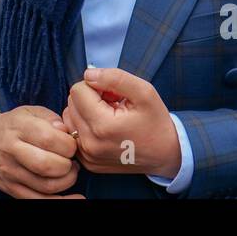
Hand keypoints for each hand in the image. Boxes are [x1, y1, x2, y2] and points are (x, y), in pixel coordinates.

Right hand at [0, 106, 82, 198]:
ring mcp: (11, 173)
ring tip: (69, 171)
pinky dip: (62, 201)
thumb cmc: (11, 125)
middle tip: (71, 159)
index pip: (48, 138)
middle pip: (48, 165)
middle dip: (68, 164)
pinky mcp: (12, 189)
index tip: (71, 143)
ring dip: (67, 180)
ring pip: (47, 185)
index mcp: (19, 127)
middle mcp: (12, 151)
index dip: (68, 144)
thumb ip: (50, 118)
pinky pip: (40, 201)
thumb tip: (67, 132)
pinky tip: (77, 199)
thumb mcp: (29, 112)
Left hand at [61, 67, 180, 177]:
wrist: (166, 155)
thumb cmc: (156, 122)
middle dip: (90, 97)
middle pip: (72, 102)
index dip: (96, 85)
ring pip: (70, 117)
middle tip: (113, 104)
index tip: (114, 94)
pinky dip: (85, 126)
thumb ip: (115, 77)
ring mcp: (87, 155)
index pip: (78, 90)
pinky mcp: (87, 161)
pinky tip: (104, 129)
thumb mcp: (144, 92)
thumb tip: (88, 74)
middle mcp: (90, 144)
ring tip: (109, 116)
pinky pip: (74, 133)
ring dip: (86, 111)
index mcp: (102, 126)